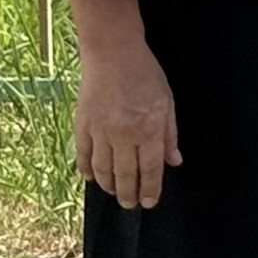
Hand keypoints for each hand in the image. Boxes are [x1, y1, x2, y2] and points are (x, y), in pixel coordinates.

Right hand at [64, 0, 178, 210]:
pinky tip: (91, 178)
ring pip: (103, 169)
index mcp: (149, 129)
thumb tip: (174, 162)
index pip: (151, 169)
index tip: (149, 202)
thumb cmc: (146, 75)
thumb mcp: (167, 103)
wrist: (113, 53)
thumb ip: (170, 135)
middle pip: (126, 174)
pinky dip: (87, 169)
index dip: (151, 188)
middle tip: (131, 204)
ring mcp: (100, 130)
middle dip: (129, 194)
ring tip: (114, 193)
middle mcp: (124, 134)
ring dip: (109, 185)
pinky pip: (83, 154)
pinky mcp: (83, 124)